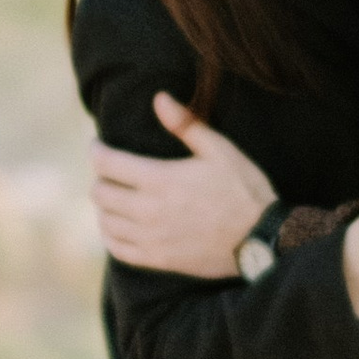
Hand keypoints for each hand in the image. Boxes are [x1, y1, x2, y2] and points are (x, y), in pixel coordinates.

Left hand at [91, 96, 276, 277]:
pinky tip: (116, 226)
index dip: (96, 151)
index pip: (107, 164)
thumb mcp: (220, 149)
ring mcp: (152, 238)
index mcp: (161, 179)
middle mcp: (149, 211)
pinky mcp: (158, 260)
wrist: (261, 238)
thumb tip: (159, 98)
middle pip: (100, 193)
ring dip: (104, 206)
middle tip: (109, 171)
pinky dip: (110, 235)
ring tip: (113, 196)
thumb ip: (187, 124)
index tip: (97, 145)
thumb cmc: (243, 189)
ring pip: (105, 221)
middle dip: (100, 177)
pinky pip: (118, 249)